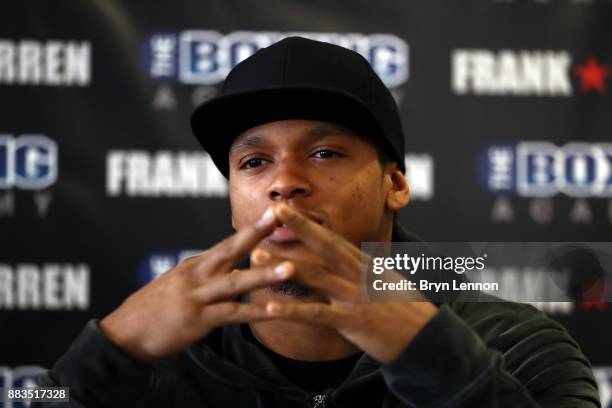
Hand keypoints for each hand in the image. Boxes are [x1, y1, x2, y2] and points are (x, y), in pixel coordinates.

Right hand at [99, 208, 293, 361]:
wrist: (123, 334)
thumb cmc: (151, 310)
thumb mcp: (176, 284)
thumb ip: (201, 275)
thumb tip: (223, 268)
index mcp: (194, 266)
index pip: (228, 244)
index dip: (252, 229)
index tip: (272, 213)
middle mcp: (197, 275)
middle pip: (231, 249)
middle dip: (257, 232)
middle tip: (279, 216)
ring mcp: (198, 296)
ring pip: (236, 282)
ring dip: (264, 275)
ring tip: (290, 268)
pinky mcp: (199, 320)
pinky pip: (233, 314)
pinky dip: (256, 313)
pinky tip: (276, 311)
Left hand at [257, 204, 437, 363]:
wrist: (430, 338)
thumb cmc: (406, 311)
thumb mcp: (385, 282)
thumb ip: (361, 271)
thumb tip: (345, 261)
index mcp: (365, 264)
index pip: (333, 238)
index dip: (310, 222)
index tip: (290, 208)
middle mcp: (359, 274)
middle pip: (325, 245)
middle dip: (300, 226)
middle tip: (275, 210)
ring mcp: (355, 296)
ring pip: (315, 276)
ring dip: (284, 266)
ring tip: (256, 258)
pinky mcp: (352, 321)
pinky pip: (317, 314)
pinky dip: (293, 311)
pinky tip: (270, 308)